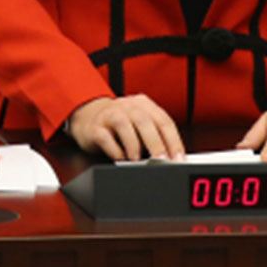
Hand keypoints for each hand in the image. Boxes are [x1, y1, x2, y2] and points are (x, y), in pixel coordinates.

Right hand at [68, 95, 185, 160]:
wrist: (88, 115)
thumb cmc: (120, 124)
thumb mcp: (140, 126)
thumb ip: (155, 137)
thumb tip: (171, 159)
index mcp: (144, 105)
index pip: (164, 121)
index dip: (173, 141)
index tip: (178, 158)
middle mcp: (128, 106)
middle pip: (145, 121)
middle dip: (156, 143)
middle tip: (162, 161)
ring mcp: (109, 114)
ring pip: (124, 124)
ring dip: (133, 144)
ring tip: (137, 161)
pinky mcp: (94, 127)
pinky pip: (104, 137)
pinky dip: (114, 150)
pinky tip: (120, 158)